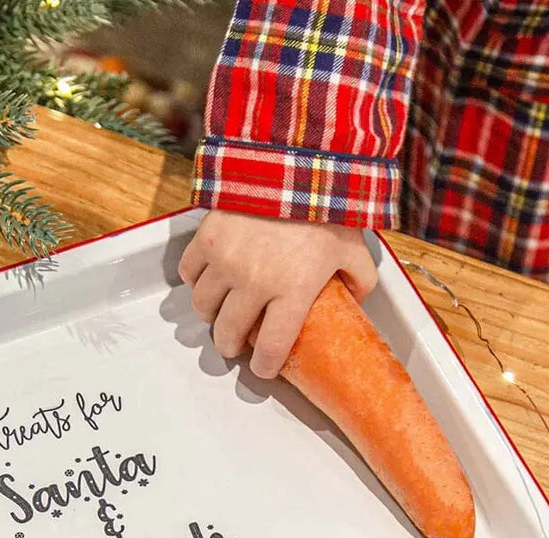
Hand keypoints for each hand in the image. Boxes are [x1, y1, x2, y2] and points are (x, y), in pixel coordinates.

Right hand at [178, 210, 377, 377]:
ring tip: (221, 311)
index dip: (264, 365)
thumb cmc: (327, 204)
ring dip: (212, 315)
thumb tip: (357, 299)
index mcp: (292, 291)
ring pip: (204, 308)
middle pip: (228, 334)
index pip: (271, 346)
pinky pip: (190, 273)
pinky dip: (196, 280)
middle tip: (235, 344)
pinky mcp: (207, 239)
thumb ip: (358, 278)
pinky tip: (208, 278)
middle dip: (231, 346)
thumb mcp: (354, 245)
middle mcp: (254, 283)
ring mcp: (226, 262)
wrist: (296, 158)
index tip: (262, 368)